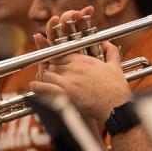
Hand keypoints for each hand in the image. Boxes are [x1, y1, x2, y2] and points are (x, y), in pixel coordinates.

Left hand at [30, 7, 131, 122]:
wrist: (117, 106)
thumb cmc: (117, 89)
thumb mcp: (115, 67)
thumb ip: (111, 53)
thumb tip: (107, 44)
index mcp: (84, 60)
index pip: (61, 54)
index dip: (56, 60)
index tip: (54, 65)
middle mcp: (74, 67)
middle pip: (52, 64)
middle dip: (49, 70)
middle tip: (48, 77)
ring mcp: (69, 80)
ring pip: (47, 74)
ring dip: (44, 79)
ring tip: (42, 84)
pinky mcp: (66, 93)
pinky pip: (45, 87)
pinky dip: (37, 87)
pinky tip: (34, 88)